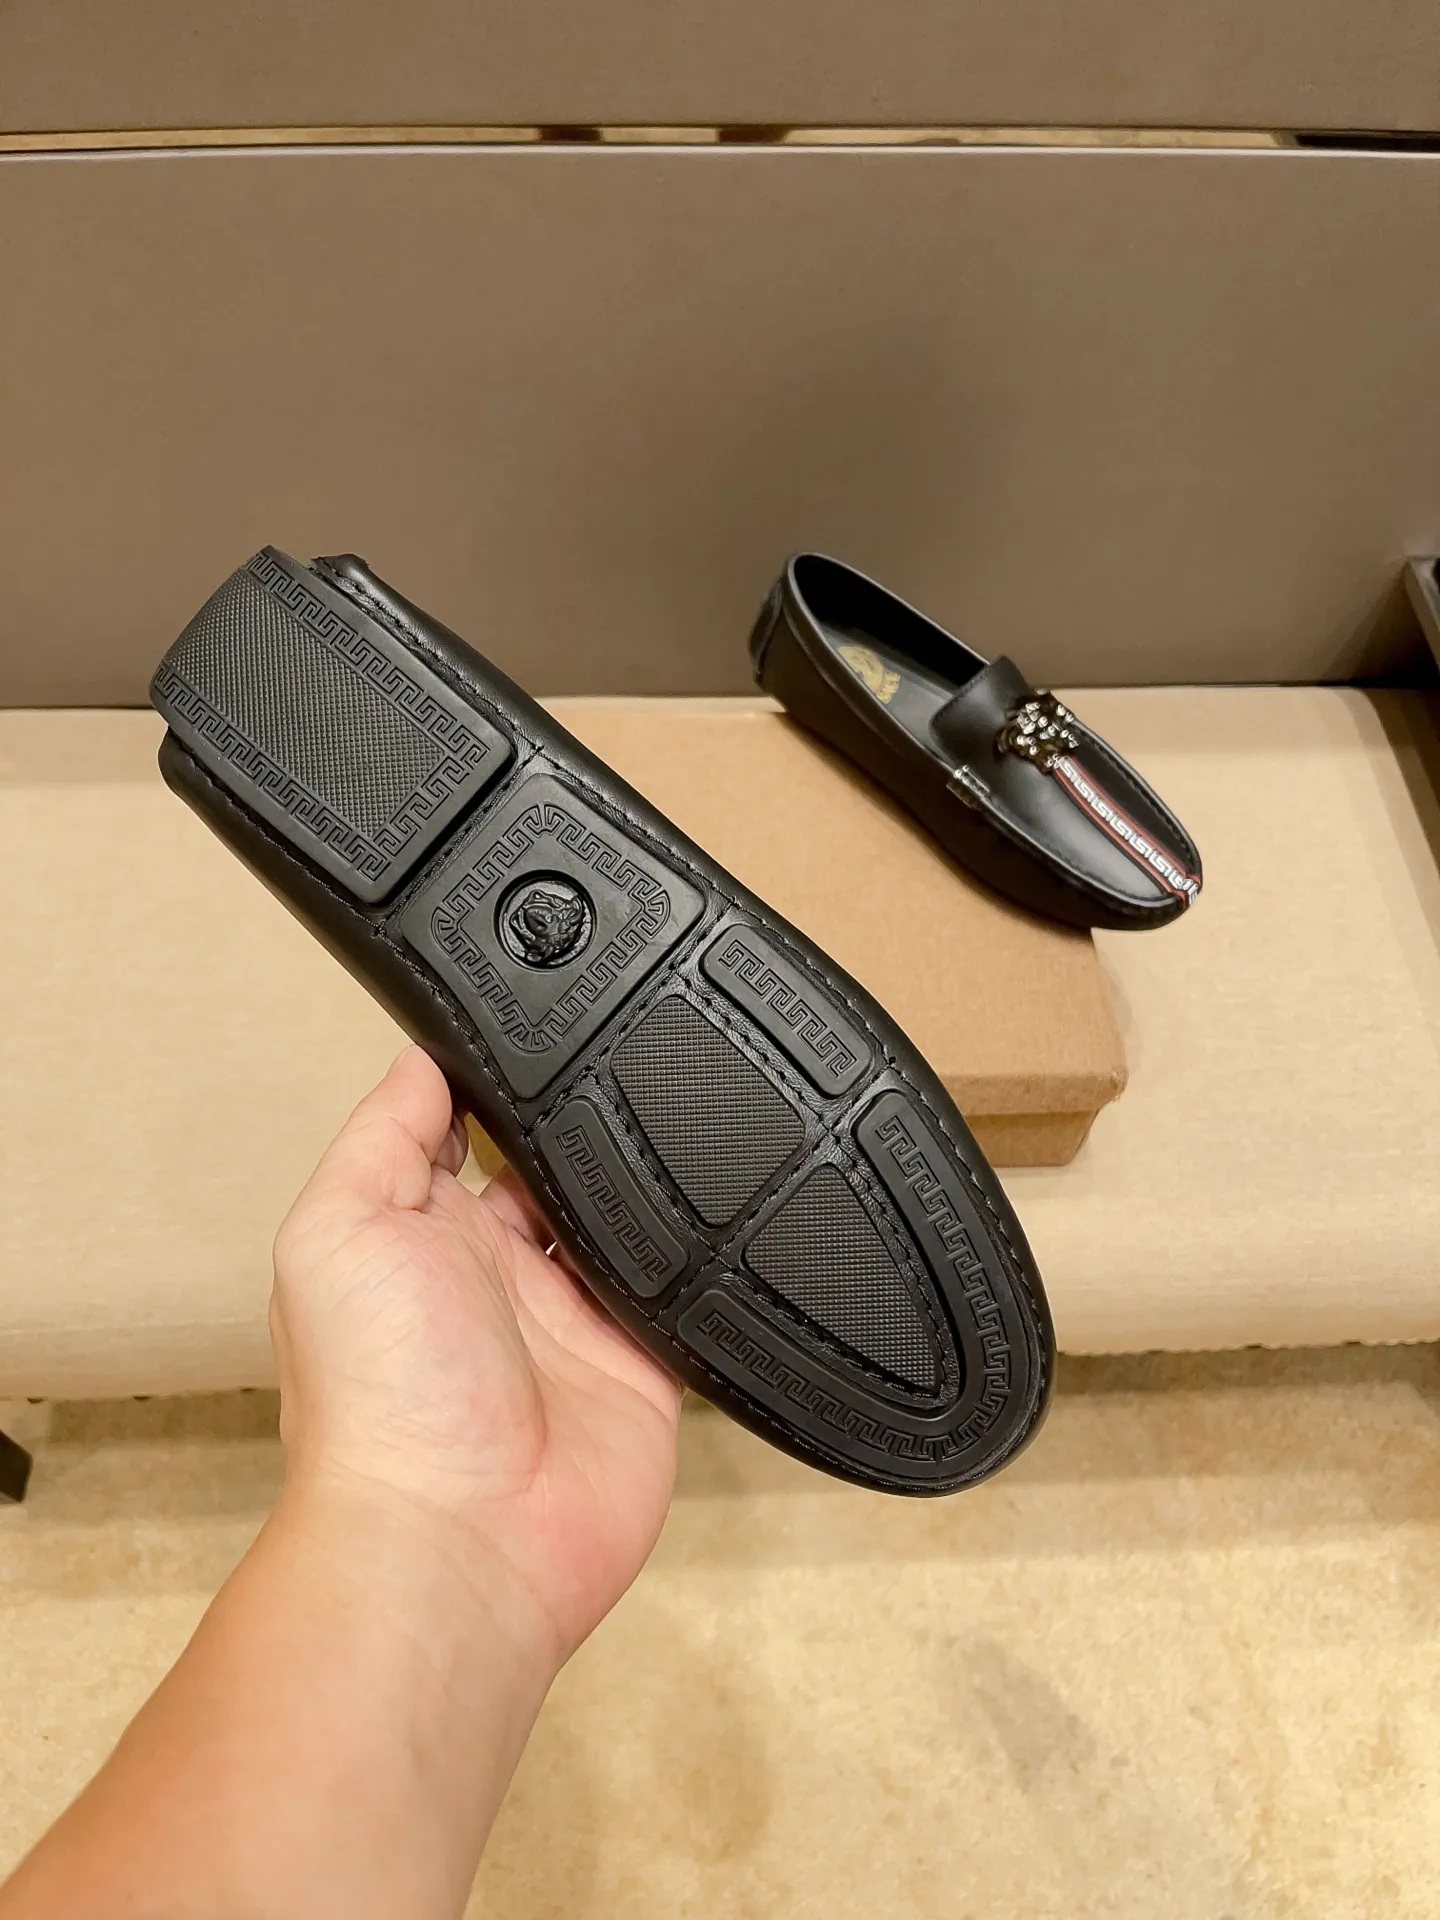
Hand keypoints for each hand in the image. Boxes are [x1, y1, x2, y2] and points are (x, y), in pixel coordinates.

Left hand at [269, 1047, 680, 1666]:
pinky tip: (715, 1208)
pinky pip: (678, 1295)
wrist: (462, 1541)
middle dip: (580, 1133)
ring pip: (620, 1228)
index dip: (495, 1090)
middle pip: (552, 1176)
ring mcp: (572, 1325)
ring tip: (674, 1124)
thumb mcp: (338, 1229)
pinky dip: (693, 1260)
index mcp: (417, 1238)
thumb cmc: (376, 1401)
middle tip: (623, 1067)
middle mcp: (495, 1279)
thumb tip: (421, 1057)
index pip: (459, 1137)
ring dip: (640, 1189)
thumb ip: (383, 1135)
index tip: (541, 1030)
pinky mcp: (641, 1369)